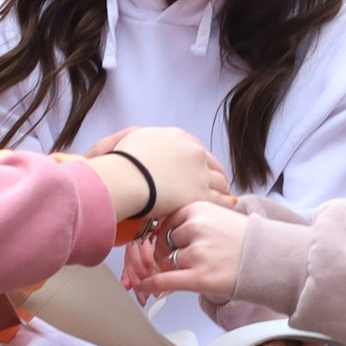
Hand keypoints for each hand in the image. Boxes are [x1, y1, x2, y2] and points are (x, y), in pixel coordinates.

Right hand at [86, 124, 228, 217]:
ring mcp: (199, 172)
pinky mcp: (200, 193)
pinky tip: (226, 209)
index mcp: (176, 136)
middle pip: (212, 164)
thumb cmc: (119, 162)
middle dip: (215, 175)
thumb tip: (120, 142)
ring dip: (222, 190)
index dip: (199, 161)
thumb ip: (128, 140)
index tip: (201, 170)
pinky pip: (221, 199)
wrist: (126, 178)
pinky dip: (225, 204)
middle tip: (217, 187)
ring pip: (220, 182)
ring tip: (224, 200)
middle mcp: (192, 151)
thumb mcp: (124, 140)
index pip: (195, 148)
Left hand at [141, 200, 251, 299]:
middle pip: (165, 242)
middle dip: (168, 252)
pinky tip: (145, 287)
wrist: (271, 259)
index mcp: (199, 208)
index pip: (168, 221)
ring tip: (192, 271)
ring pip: (168, 261)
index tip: (167, 242)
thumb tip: (166, 232)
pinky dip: (152, 284)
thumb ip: (195, 219)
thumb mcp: (220, 215)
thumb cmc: (247, 239)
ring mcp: (198, 253)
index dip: (166, 234)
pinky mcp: (200, 277)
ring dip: (173, 268)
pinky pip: (166, 280)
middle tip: (179, 259)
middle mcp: (196, 228)